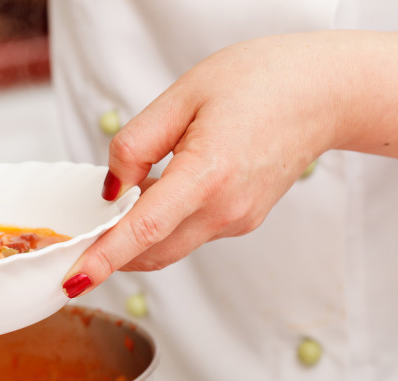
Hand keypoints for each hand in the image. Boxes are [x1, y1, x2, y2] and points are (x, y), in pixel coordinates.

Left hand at [62, 26, 397, 296]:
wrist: (323, 94)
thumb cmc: (260, 81)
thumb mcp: (183, 95)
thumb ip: (137, 144)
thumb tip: (112, 190)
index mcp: (208, 172)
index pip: (145, 229)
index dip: (105, 258)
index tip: (75, 281)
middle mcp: (226, 209)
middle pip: (152, 251)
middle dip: (112, 255)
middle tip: (76, 247)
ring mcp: (237, 221)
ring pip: (170, 247)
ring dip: (137, 240)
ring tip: (122, 204)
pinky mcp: (243, 222)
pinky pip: (190, 234)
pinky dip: (163, 226)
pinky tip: (160, 193)